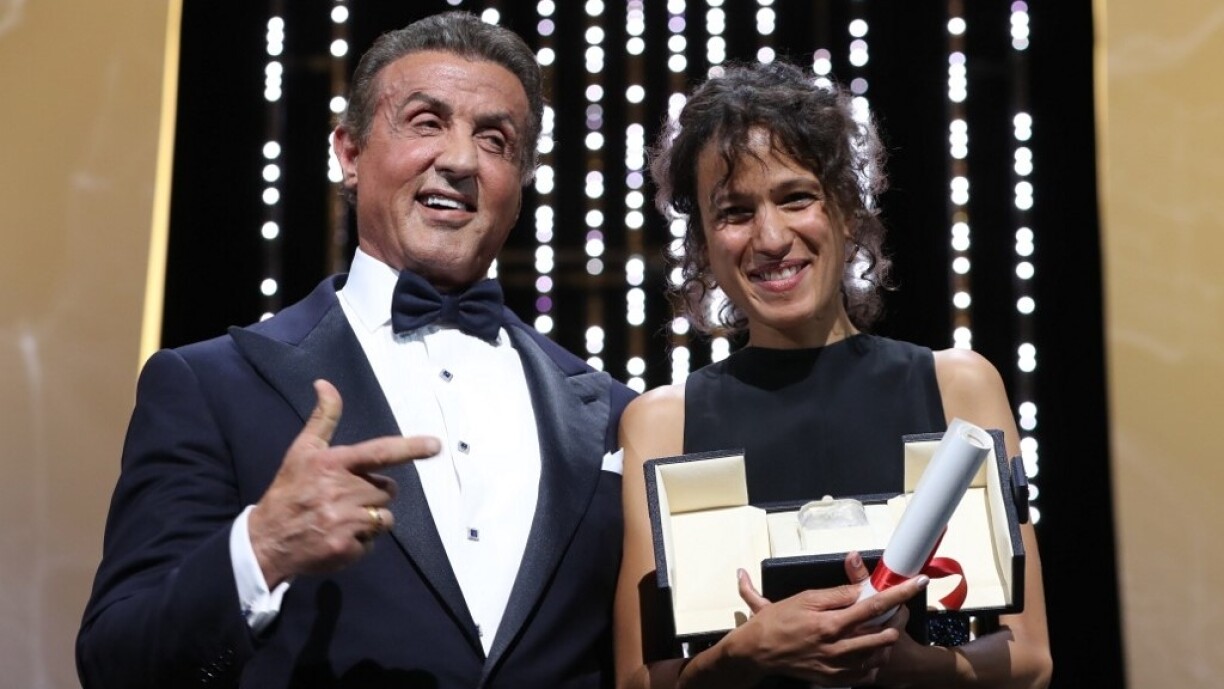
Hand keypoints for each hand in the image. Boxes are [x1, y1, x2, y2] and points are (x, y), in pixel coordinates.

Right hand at [248, 379, 439, 586]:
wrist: (266, 540)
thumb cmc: (290, 490)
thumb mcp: (302, 451)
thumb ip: (323, 418)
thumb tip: (325, 384)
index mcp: (334, 464)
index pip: (379, 451)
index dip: (410, 447)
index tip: (436, 445)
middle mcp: (342, 491)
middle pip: (387, 491)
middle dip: (373, 494)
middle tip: (346, 498)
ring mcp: (345, 522)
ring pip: (384, 518)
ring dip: (370, 520)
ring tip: (341, 519)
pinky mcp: (346, 548)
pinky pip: (372, 543)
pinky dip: (360, 542)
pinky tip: (337, 537)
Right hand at [730, 552, 927, 685]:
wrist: (758, 651)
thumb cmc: (777, 621)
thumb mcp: (806, 598)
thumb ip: (838, 593)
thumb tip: (864, 587)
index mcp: (830, 623)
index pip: (874, 605)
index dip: (899, 593)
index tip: (917, 584)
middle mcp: (836, 647)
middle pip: (883, 633)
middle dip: (897, 619)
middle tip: (897, 608)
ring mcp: (836, 666)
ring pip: (878, 655)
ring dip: (887, 639)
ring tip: (886, 627)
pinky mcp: (834, 679)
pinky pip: (866, 674)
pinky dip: (874, 661)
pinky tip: (871, 650)